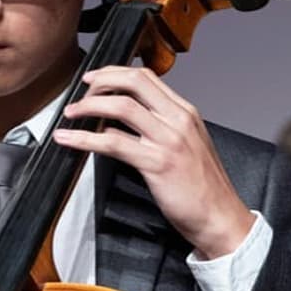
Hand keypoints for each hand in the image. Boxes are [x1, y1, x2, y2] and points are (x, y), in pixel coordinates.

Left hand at [54, 65, 254, 258]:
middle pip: (134, 81)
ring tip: (71, 114)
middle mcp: (178, 120)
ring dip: (89, 106)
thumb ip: (162, 129)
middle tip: (80, 92)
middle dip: (101, 81)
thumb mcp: (187, 146)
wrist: (220, 217)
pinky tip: (70, 139)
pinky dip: (85, 139)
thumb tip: (125, 123)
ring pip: (121, 107)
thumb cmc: (203, 189)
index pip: (147, 77)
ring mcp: (168, 140)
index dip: (115, 73)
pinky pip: (114, 143)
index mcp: (185, 113)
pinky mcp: (157, 163)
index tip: (96, 79)